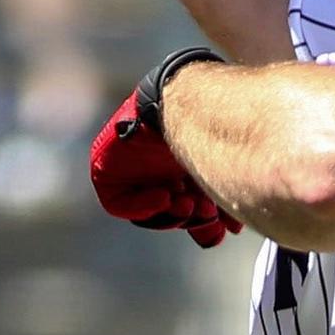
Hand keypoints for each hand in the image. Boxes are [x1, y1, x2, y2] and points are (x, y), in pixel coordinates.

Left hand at [87, 90, 239, 245]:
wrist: (185, 102)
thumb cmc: (208, 128)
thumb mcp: (218, 171)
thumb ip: (222, 202)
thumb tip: (229, 233)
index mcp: (179, 166)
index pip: (187, 207)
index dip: (203, 222)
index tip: (221, 225)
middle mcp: (153, 167)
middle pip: (168, 212)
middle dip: (189, 216)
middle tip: (205, 212)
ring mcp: (128, 168)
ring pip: (145, 211)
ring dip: (170, 213)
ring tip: (188, 203)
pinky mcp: (105, 169)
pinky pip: (117, 204)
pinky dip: (142, 207)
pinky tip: (164, 197)